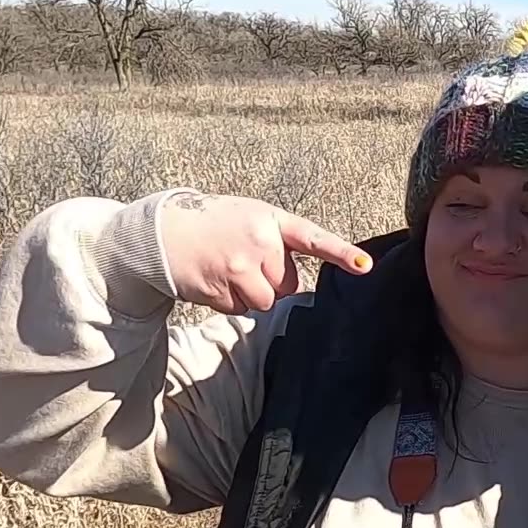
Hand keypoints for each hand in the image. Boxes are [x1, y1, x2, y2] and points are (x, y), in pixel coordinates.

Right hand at [159, 191, 371, 313]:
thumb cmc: (216, 225)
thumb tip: (292, 284)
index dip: (342, 253)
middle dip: (270, 280)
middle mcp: (259, 242)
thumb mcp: (250, 218)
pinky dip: (228, 301)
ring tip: (227, 270)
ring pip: (265, 301)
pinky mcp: (219, 288)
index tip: (365, 266)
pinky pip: (239, 310)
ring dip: (250, 294)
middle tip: (244, 261)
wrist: (162, 233)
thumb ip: (277, 240)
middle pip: (288, 284)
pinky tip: (213, 279)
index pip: (314, 238)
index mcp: (271, 220)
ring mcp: (238, 266)